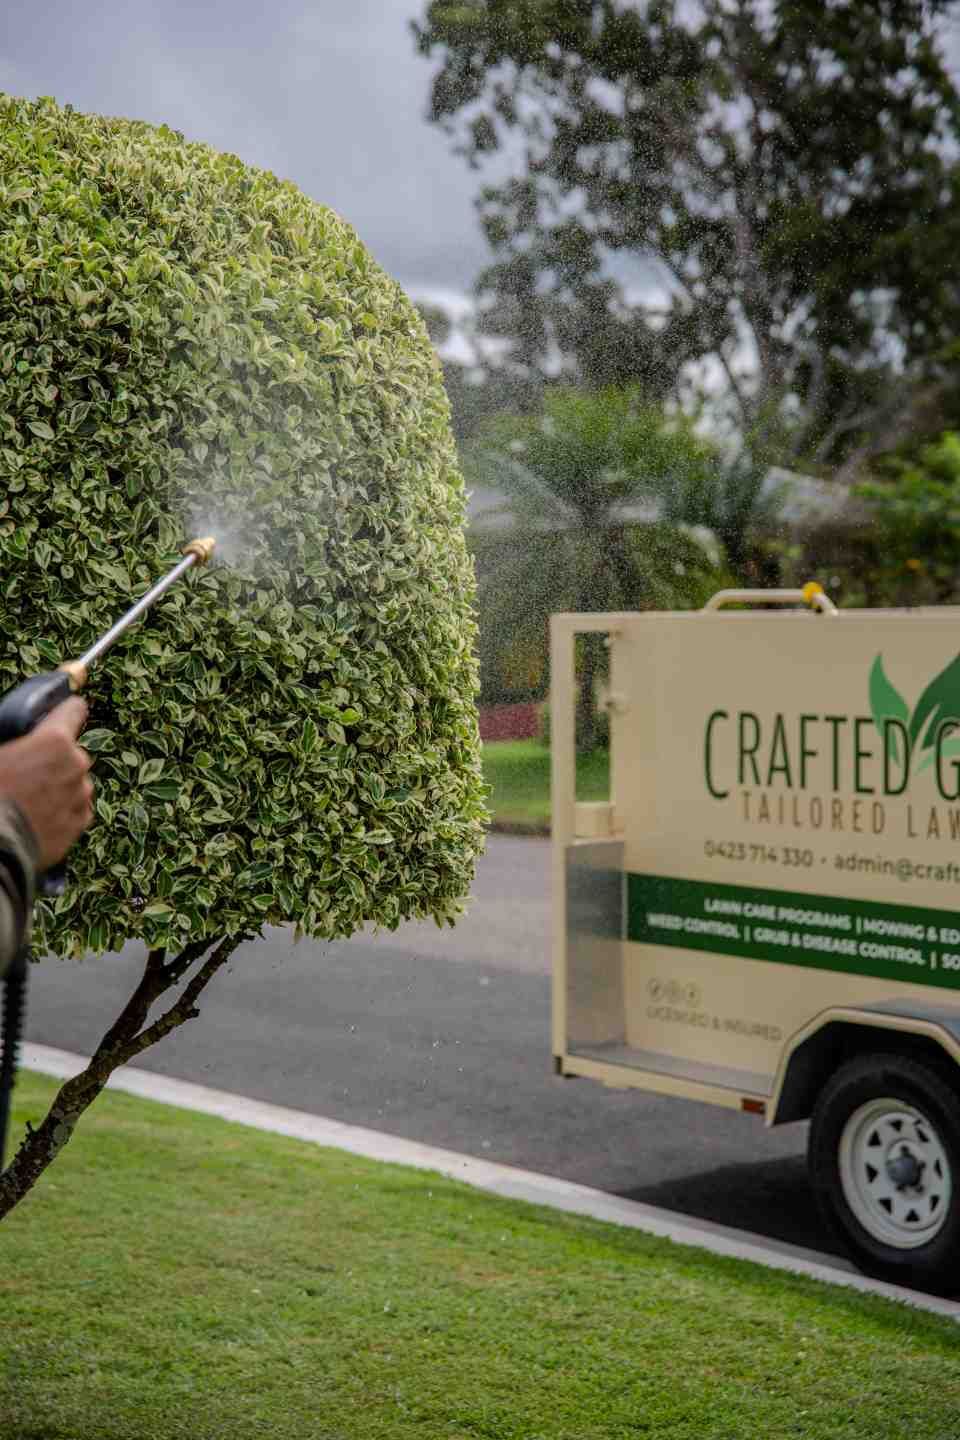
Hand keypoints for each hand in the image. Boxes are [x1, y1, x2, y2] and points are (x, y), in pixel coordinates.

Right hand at [0, 697, 94, 870]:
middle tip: (27, 774)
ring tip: (29, 800)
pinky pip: (76, 809)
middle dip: (55, 760)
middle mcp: (76, 764)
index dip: (67, 710)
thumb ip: (16, 743)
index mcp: (53, 741)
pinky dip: (63, 810)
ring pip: (75, 782)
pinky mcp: (81, 823)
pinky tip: (39, 816)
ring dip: (60, 786)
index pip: (73, 710)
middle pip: (71, 753)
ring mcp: (81, 795)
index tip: (68, 710)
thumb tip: (20, 749)